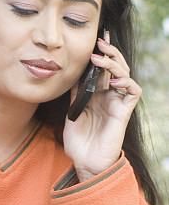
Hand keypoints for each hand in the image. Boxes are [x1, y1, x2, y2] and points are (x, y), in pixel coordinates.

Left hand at [63, 36, 140, 181]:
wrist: (85, 163)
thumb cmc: (78, 143)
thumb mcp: (71, 113)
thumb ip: (75, 95)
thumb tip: (73, 74)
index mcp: (96, 95)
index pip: (102, 69)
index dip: (100, 54)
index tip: (94, 40)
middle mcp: (109, 96)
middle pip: (115, 67)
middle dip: (109, 52)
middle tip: (99, 43)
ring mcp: (117, 103)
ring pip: (125, 74)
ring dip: (114, 63)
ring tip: (100, 58)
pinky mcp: (124, 112)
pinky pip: (133, 91)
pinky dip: (127, 82)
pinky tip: (115, 80)